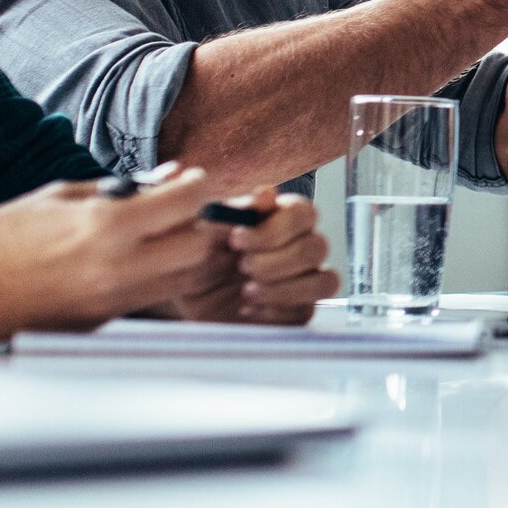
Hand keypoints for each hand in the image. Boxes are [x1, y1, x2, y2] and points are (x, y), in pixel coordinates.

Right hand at [0, 166, 232, 336]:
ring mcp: (112, 303)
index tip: (194, 180)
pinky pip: (153, 297)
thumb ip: (124, 188)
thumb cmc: (2, 234)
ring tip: (162, 235)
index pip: (186, 204)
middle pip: (199, 248)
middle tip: (183, 210)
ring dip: (185, 254)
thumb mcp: (63, 194)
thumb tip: (171, 176)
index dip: (198, 186)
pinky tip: (135, 259)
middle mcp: (117, 269)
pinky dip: (159, 276)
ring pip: (184, 278)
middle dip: (199, 224)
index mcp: (105, 227)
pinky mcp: (104, 323)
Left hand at [163, 188, 339, 324]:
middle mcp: (300, 247)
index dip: (276, 228)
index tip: (236, 239)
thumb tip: (266, 195)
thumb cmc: (196, 258)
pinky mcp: (298, 312)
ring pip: (324, 281)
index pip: (304, 213)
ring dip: (284, 288)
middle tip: (242, 267)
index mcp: (282, 219)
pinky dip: (275, 313)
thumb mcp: (203, 233)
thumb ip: (234, 211)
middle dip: (276, 261)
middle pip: (317, 248)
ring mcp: (303, 281)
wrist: (183, 302)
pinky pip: (307, 312)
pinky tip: (248, 310)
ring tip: (246, 292)